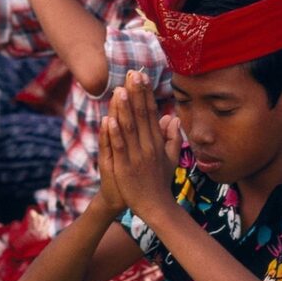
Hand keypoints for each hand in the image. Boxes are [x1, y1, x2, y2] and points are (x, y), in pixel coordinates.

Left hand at [104, 70, 181, 217]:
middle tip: (132, 73)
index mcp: (157, 142)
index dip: (145, 94)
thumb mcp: (171, 158)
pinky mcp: (125, 168)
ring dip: (124, 109)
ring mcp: (137, 157)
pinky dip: (114, 133)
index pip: (151, 113)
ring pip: (129, 128)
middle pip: (141, 115)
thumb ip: (172, 137)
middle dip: (136, 93)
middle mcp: (148, 146)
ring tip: (119, 90)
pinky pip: (120, 147)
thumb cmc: (161, 183)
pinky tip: (109, 119)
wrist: (157, 207)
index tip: (141, 77)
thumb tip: (172, 117)